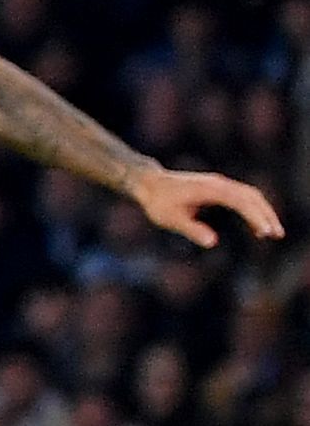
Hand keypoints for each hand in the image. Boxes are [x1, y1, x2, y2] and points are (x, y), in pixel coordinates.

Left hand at [128, 163, 281, 248]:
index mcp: (209, 189)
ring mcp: (219, 184)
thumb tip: (212, 242)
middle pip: (251, 196)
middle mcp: (218, 183)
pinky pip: (242, 197)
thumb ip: (191, 229)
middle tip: (277, 234)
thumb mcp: (170, 219)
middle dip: (266, 215)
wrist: (148, 183)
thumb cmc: (157, 202)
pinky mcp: (218, 187)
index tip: (265, 232)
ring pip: (250, 195)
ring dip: (263, 212)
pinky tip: (256, 228)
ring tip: (272, 233)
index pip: (240, 201)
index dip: (255, 216)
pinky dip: (254, 209)